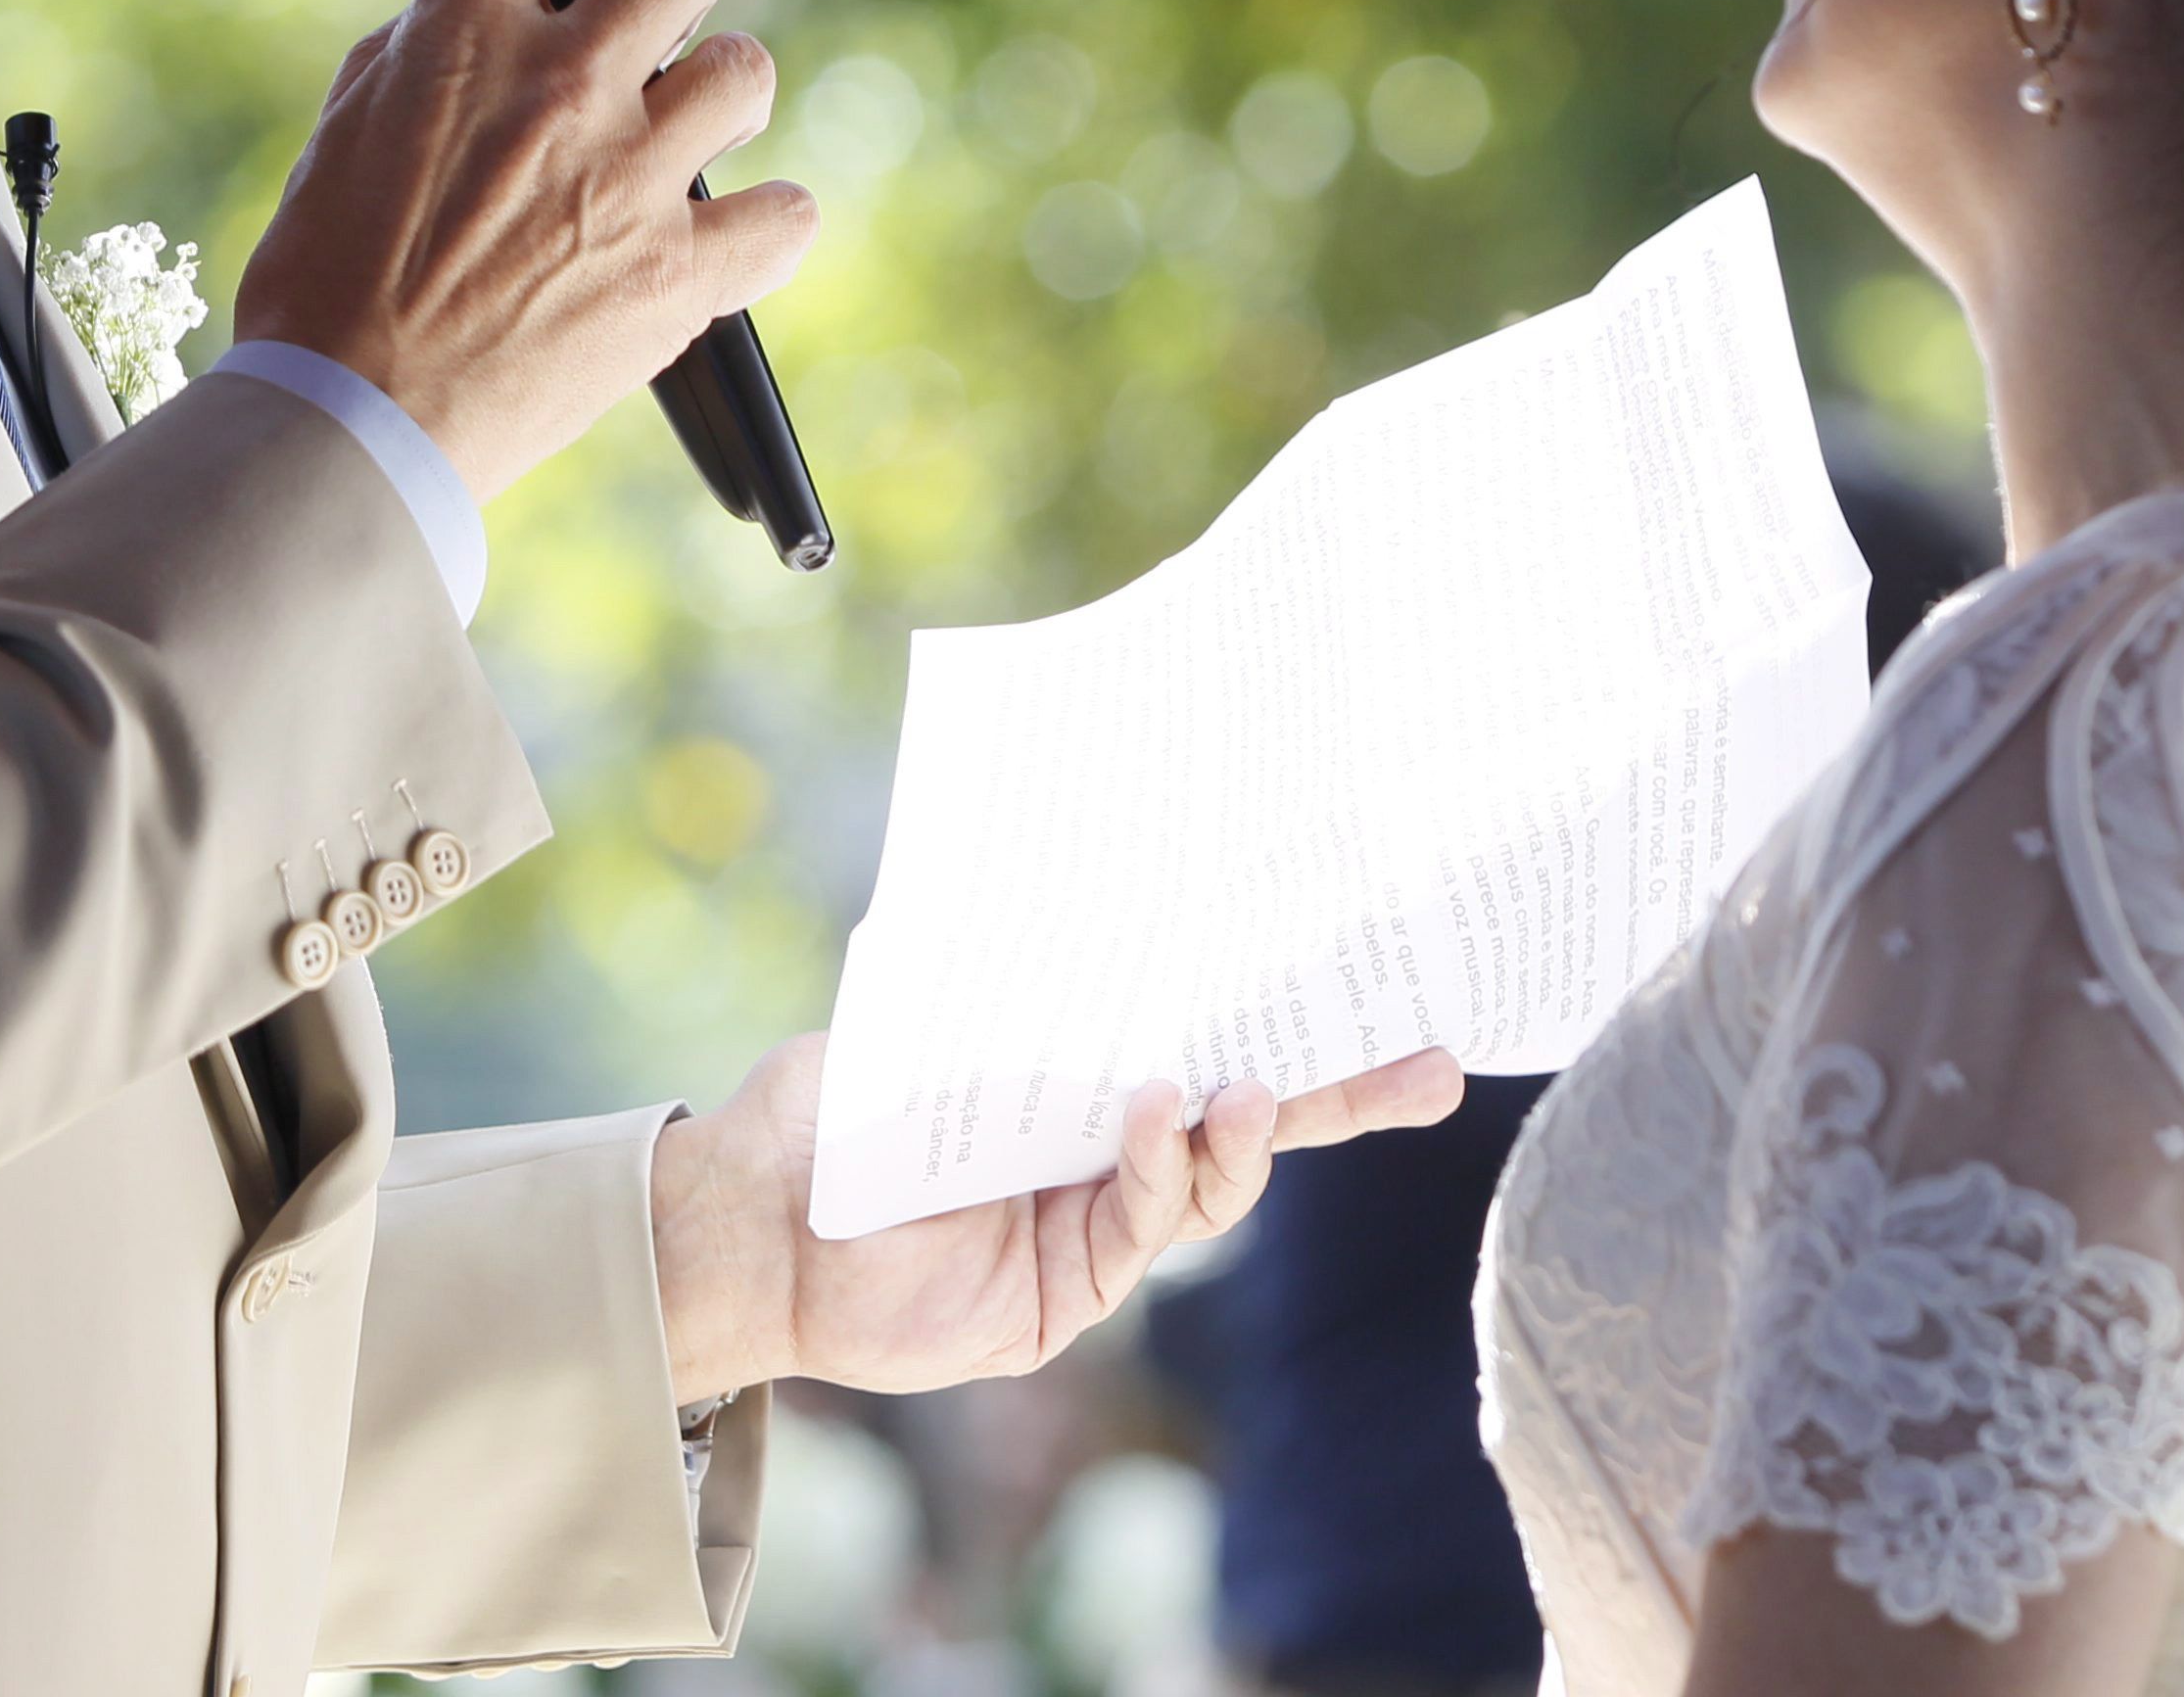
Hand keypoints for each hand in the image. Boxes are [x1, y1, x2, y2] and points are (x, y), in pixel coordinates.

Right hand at [235, 0, 817, 498]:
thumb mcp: (344, 127)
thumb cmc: (325, 286)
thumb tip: (474, 10)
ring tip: (683, 131)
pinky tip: (734, 232)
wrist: (354, 424)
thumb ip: (420, 47)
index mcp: (463, 34)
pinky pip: (787, 215)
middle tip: (646, 28)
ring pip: (745, 70)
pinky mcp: (677, 276)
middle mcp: (561, 86)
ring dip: (717, 92)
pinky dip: (769, 223)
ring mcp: (630, 179)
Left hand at [644, 1031, 1466, 1406]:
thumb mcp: (936, 1015)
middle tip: (1429, 1060)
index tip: (1380, 978)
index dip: (1296, 1019)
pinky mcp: (1066, 1296)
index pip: (1211, 1046)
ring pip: (1209, 1183)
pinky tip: (1159, 1115)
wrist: (754, 1217)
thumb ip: (1023, 980)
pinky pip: (1139, 1227)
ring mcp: (1095, 1231)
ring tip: (1246, 1085)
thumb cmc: (834, 1103)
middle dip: (1343, 1092)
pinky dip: (1160, 1168)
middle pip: (1251, 1122)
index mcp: (1086, 1083)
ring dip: (1241, 1131)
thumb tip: (1104, 887)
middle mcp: (1107, 1157)